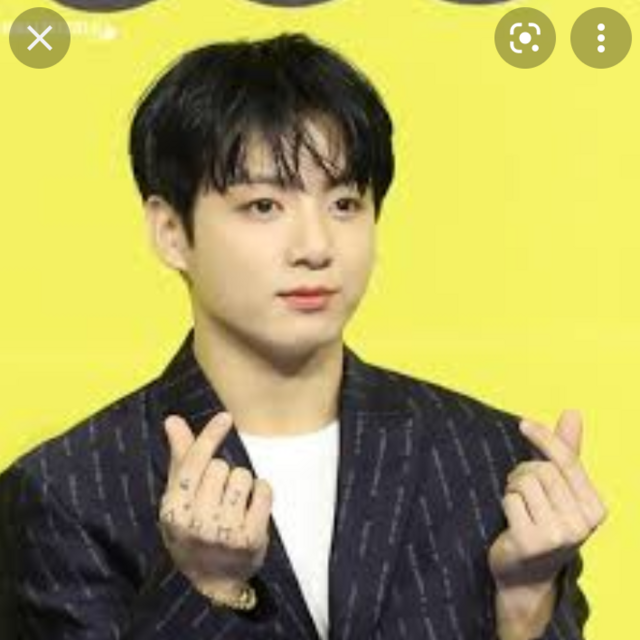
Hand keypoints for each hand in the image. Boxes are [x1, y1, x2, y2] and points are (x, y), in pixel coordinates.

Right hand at [159, 411, 273, 595]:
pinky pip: (264, 490)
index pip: (193, 463)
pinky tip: (253, 506)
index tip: (225, 417)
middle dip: (223, 472)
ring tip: (235, 503)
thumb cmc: (193, 531)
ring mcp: (224, 532)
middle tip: (219, 494)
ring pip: (243, 476)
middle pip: (220, 467)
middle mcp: (196, 522)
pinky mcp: (251, 538)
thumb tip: (173, 420)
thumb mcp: (178, 500)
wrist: (213, 582)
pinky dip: (262, 492)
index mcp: (173, 510)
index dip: (210, 436)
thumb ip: (180, 458)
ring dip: (243, 483)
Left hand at [489, 410, 606, 590]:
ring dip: (513, 487)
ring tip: (519, 504)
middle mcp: (583, 523)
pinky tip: (512, 521)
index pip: (568, 460)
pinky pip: (509, 499)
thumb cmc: (543, 522)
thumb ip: (565, 452)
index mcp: (596, 508)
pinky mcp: (531, 541)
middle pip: (542, 470)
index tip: (523, 423)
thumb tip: (572, 412)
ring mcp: (558, 535)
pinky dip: (505, 503)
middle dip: (523, 472)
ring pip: (524, 481)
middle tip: (521, 489)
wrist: (525, 575)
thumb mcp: (559, 488)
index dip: (544, 437)